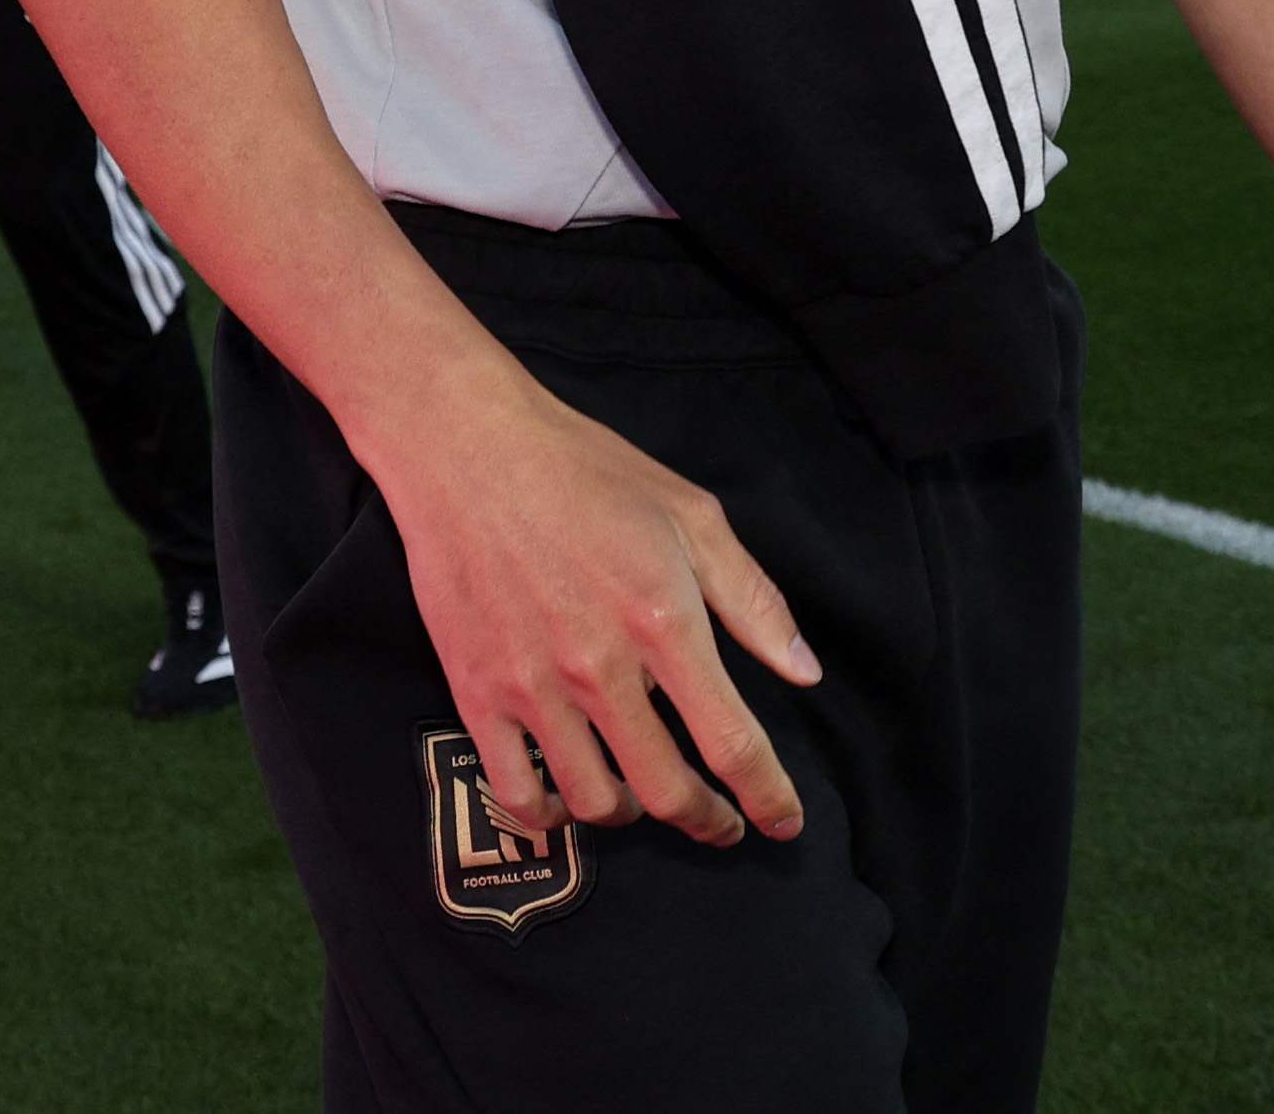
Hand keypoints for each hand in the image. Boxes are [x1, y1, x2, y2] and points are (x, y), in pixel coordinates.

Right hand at [379, 370, 823, 852]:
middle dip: (707, 820)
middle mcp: (601, 667)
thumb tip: (804, 672)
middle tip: (721, 820)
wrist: (469, 449)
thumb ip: (752, 601)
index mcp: (664, 621)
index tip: (784, 824)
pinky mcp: (476, 692)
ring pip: (595, 801)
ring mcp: (533, 686)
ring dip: (634, 815)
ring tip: (646, 797)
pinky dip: (550, 816)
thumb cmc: (587, 472)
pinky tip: (568, 799)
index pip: (733, 741)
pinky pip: (515, 791)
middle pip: (667, 789)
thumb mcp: (692, 515)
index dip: (767, 797)